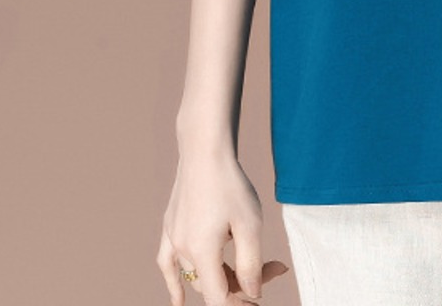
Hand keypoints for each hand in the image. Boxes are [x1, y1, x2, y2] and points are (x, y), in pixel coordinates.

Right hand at [157, 146, 290, 303]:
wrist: (206, 150)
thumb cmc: (231, 184)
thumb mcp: (250, 225)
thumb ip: (251, 264)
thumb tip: (253, 293)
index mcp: (202, 254)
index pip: (219, 298)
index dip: (240, 302)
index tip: (262, 294)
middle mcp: (183, 251)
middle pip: (211, 284)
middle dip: (242, 282)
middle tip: (274, 266)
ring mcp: (173, 239)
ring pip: (195, 274)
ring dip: (222, 275)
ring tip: (249, 263)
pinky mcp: (170, 227)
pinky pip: (168, 264)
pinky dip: (174, 283)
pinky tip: (178, 299)